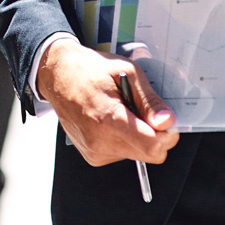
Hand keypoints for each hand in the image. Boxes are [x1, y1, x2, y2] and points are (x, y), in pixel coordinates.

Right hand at [36, 37, 177, 166]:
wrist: (57, 74)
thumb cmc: (89, 69)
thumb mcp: (126, 71)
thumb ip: (148, 100)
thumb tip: (167, 122)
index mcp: (109, 118)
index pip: (152, 147)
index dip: (167, 136)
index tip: (166, 122)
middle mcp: (100, 141)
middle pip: (148, 154)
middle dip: (153, 135)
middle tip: (141, 110)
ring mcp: (94, 151)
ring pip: (136, 155)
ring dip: (136, 136)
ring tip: (120, 111)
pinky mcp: (91, 156)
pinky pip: (121, 154)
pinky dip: (122, 139)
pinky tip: (109, 120)